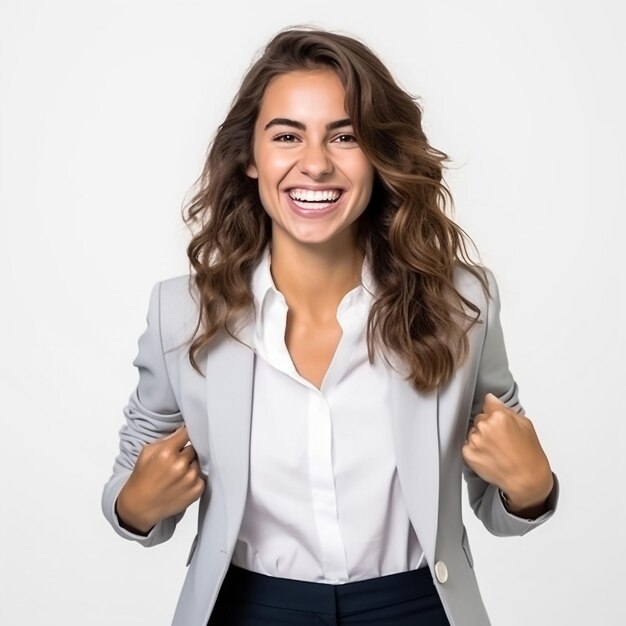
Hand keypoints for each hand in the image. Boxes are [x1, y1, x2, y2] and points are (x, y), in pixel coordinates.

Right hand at [116, 425, 205, 533]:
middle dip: (185, 453)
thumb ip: (166, 439)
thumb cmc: (142, 478)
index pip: (187, 433)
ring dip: (190, 466)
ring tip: (177, 474)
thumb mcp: (147, 452)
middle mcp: (181, 465)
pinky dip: (194, 479)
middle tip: (175, 461)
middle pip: (193, 449)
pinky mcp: (197, 490)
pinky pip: (201, 476)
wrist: (140, 506)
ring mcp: (190, 478)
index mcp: (167, 452)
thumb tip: (183, 430)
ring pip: (198, 462)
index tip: (185, 436)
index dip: (186, 434)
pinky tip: (181, 483)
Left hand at [462, 393, 553, 513]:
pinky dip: (475, 450)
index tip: (493, 415)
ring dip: (480, 438)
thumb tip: (491, 400)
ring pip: (473, 432)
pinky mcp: (467, 453)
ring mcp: (475, 440)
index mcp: (499, 416)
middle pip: (479, 418)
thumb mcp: (525, 424)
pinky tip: (488, 456)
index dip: (492, 410)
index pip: (487, 402)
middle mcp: (484, 426)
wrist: (526, 479)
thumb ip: (506, 410)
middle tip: (500, 439)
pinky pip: (467, 445)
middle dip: (487, 425)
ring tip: (496, 450)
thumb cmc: (529, 454)